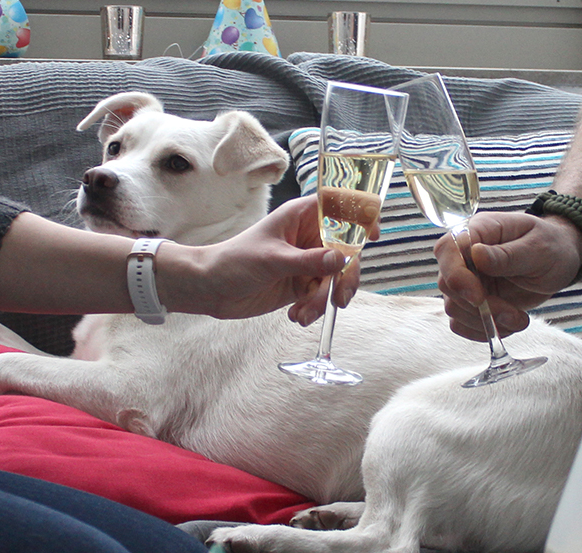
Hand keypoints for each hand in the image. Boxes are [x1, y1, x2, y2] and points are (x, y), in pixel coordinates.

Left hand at [192, 194, 379, 321]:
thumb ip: (309, 261)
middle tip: (339, 299)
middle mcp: (309, 237)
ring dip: (324, 300)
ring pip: (335, 279)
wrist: (210, 289)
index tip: (371, 235)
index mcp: (301, 216)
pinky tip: (296, 316)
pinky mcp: (302, 285)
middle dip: (345, 278)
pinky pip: (322, 296)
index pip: (341, 207)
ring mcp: (308, 262)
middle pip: (346, 252)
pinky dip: (314, 309)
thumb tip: (342, 261)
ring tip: (303, 314)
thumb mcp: (272, 260)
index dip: (361, 216)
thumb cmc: (233, 261)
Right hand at [434, 211, 581, 340]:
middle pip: (448, 284)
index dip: (456, 276)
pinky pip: (462, 323)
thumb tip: (476, 254)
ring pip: (454, 308)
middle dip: (479, 307)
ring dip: (485, 322)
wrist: (559, 261)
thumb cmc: (551, 246)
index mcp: (478, 231)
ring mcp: (466, 279)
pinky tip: (507, 324)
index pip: (447, 250)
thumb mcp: (539, 248)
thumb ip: (507, 254)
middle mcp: (465, 255)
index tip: (478, 298)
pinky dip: (482, 331)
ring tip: (518, 319)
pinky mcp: (471, 301)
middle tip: (513, 314)